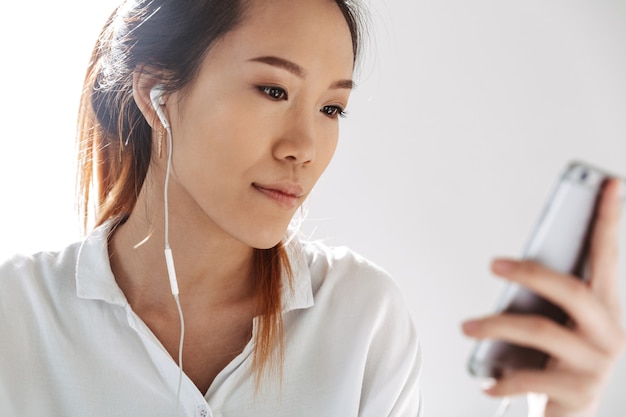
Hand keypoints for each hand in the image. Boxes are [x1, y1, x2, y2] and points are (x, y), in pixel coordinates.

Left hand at [463, 179, 624, 416]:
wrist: (573, 416)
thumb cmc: (559, 360)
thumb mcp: (556, 326)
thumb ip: (544, 298)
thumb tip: (509, 265)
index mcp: (605, 308)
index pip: (608, 256)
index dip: (609, 220)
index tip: (610, 183)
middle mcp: (609, 332)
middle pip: (571, 290)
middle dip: (529, 272)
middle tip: (493, 263)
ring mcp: (596, 363)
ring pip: (539, 330)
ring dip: (494, 325)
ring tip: (467, 327)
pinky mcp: (579, 392)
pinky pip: (530, 379)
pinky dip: (502, 380)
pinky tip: (486, 383)